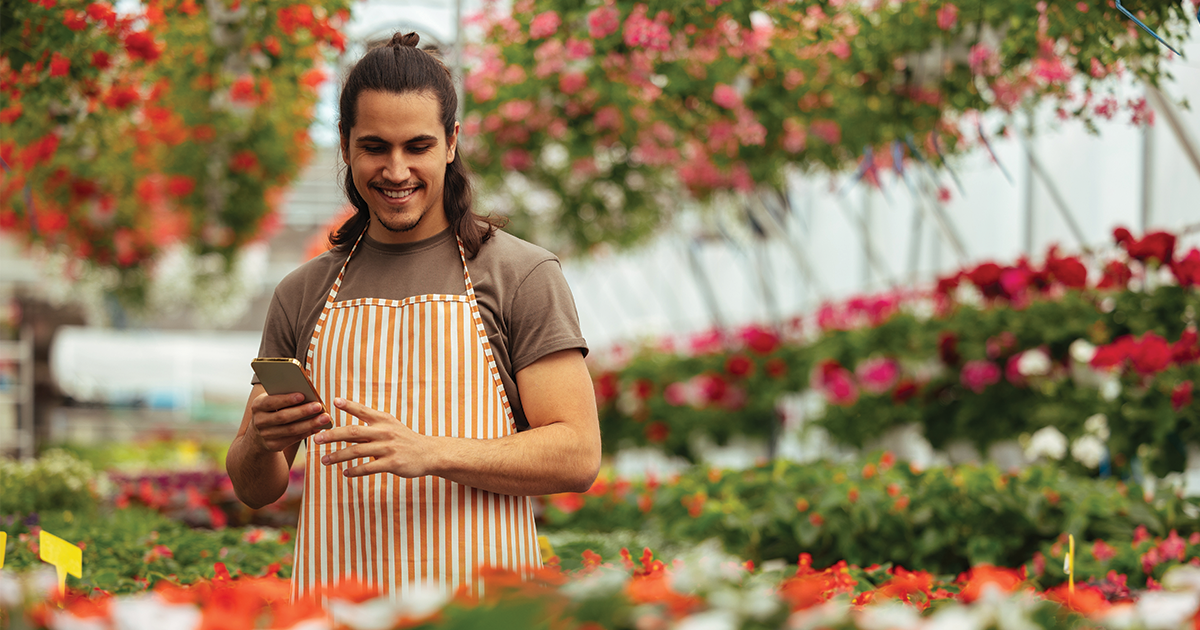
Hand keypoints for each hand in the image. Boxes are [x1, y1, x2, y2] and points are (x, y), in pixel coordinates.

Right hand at [248, 392, 330, 452]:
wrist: (258, 434)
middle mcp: (259, 421)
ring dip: (310, 424)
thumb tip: (307, 381)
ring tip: (325, 418)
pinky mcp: (273, 445)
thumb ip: (285, 392)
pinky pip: (293, 439)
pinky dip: (307, 433)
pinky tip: (319, 427)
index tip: (303, 395)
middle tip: (319, 406)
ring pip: (291, 430)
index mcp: (258, 405)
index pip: (271, 401)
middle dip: (303, 411)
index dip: (287, 399)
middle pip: (283, 417)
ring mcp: (265, 435)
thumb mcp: (273, 399)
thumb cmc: (272, 410)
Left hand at [313, 398, 432, 477]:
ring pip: (357, 451)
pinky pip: (368, 468)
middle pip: (353, 432)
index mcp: (383, 420)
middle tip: (316, 438)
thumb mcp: (390, 427)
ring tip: (325, 460)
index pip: (363, 410)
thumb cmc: (404, 440)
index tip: (334, 401)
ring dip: (338, 456)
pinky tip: (345, 473)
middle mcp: (384, 432)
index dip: (348, 405)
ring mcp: (388, 448)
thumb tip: (343, 430)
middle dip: (332, 435)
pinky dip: (354, 471)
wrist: (427, 453)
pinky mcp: (392, 463)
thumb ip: (369, 427)